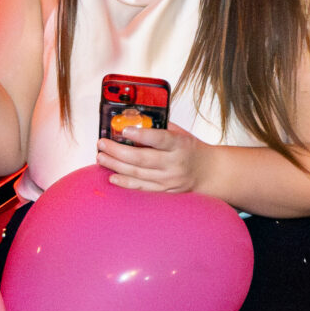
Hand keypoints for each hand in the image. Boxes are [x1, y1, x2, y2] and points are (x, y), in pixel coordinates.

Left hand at [96, 122, 210, 195]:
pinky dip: (125, 182)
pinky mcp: (165, 191)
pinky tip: (112, 176)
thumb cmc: (191, 149)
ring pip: (137, 174)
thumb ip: (160, 127)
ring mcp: (169, 179)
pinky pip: (142, 188)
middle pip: (141, 159)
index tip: (124, 130)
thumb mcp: (181, 133)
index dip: (141, 135)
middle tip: (102, 143)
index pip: (159, 139)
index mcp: (180, 144)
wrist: (208, 171)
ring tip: (101, 157)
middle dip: (117, 151)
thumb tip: (133, 119)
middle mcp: (174, 163)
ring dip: (116, 165)